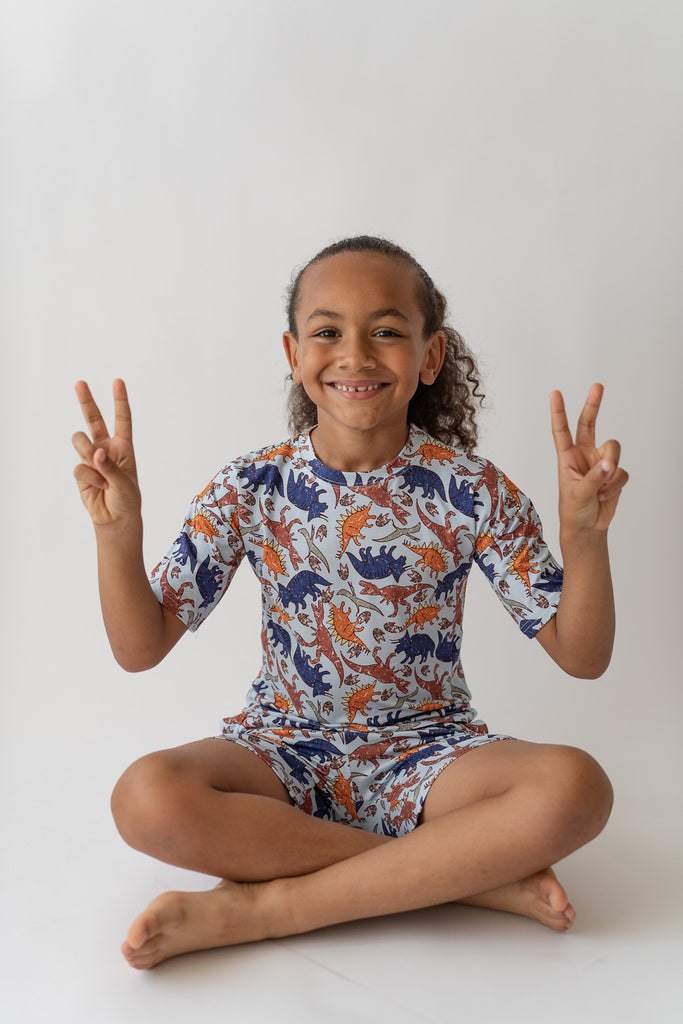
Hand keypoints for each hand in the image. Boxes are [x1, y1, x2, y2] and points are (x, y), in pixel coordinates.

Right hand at [72, 379, 140, 527]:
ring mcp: (92, 458)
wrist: (115, 518)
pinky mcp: (81, 470)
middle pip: (94, 420)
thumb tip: (96, 453)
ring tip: (100, 473)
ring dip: (88, 454)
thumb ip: (110, 466)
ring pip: (81, 442)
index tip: (117, 381)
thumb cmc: (127, 498)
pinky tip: (97, 486)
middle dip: (86, 401)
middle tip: (79, 383)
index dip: (120, 400)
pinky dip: (88, 477)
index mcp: (124, 447)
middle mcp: (106, 448)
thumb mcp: (125, 482)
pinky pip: (78, 467)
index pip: (122, 419)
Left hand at [550, 383, 627, 534]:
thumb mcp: (577, 494)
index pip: (561, 431)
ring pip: (613, 451)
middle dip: (594, 405)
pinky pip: (622, 472)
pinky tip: (606, 496)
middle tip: (597, 385)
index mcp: (567, 457)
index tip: (555, 393)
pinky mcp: (614, 474)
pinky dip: (616, 485)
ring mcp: (600, 463)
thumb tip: (609, 464)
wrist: (588, 528)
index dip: (559, 412)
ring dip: (610, 471)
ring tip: (600, 490)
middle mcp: (584, 455)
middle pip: (590, 424)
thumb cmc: (573, 511)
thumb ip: (594, 478)